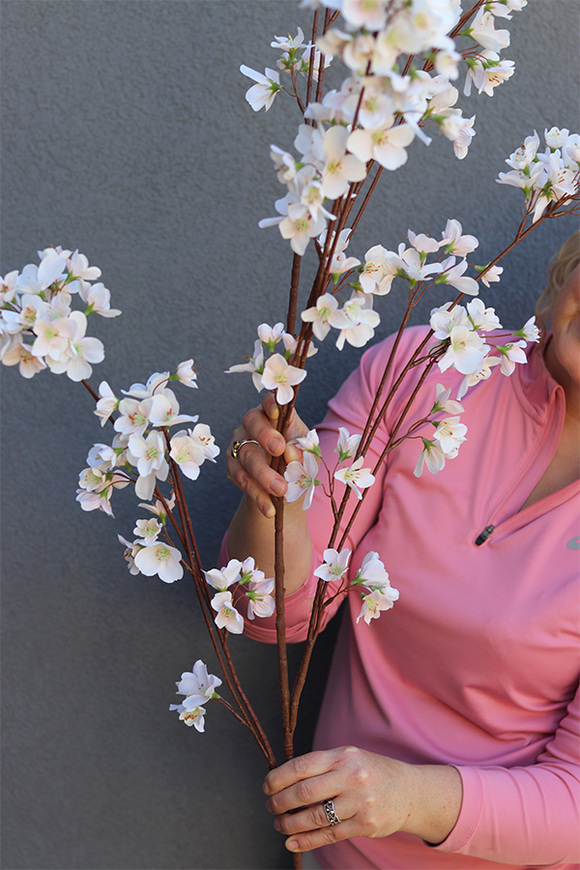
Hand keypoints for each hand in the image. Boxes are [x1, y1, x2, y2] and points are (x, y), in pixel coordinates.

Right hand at [226, 392, 308, 517]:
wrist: (286, 495)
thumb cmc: (300, 465)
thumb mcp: (309, 458)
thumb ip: (302, 452)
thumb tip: (290, 451)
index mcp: (275, 415)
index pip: (270, 401)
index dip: (270, 402)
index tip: (276, 411)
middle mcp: (253, 425)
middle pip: (252, 422)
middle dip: (265, 435)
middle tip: (278, 450)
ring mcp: (240, 444)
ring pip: (246, 454)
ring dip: (263, 474)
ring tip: (281, 491)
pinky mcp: (233, 467)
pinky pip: (241, 479)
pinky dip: (257, 495)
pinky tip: (269, 508)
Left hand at [263, 746, 461, 852]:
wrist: (410, 791)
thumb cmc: (371, 772)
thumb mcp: (349, 758)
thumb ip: (321, 766)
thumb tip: (282, 777)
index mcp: (343, 755)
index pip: (302, 765)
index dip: (278, 777)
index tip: (267, 786)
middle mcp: (351, 776)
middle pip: (304, 792)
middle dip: (280, 802)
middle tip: (270, 806)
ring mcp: (359, 802)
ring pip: (314, 817)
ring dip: (290, 823)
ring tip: (279, 824)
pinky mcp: (365, 825)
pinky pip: (328, 835)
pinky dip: (306, 841)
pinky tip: (292, 842)